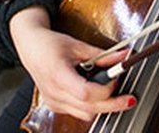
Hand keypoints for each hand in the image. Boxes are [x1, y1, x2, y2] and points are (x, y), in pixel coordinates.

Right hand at [10, 8, 134, 119]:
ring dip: (101, 105)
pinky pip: (78, 112)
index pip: (85, 92)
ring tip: (109, 91)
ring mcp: (53, 101)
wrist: (30, 48)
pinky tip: (93, 93)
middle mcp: (54, 92)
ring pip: (85, 114)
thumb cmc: (49, 44)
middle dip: (113, 104)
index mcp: (57, 73)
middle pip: (89, 108)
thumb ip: (102, 54)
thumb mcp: (77, 45)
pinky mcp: (54, 106)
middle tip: (129, 98)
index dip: (105, 89)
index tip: (116, 79)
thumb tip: (124, 56)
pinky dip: (89, 105)